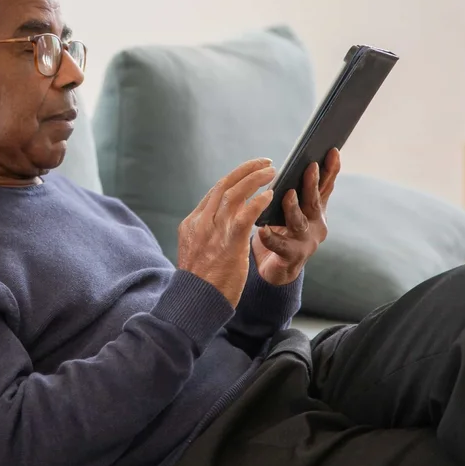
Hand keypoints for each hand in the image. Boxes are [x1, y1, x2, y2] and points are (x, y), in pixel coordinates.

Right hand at [178, 159, 276, 307]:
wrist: (194, 302)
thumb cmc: (200, 282)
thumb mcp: (196, 251)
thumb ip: (208, 234)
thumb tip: (224, 226)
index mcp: (192, 223)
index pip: (214, 193)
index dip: (234, 179)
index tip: (248, 172)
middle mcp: (201, 222)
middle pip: (223, 185)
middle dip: (245, 170)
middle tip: (264, 163)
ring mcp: (213, 231)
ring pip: (234, 193)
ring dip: (255, 179)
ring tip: (272, 171)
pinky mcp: (228, 243)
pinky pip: (245, 214)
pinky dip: (258, 202)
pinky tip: (270, 195)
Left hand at [253, 148, 340, 285]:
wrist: (277, 269)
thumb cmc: (285, 231)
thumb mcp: (296, 209)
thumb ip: (301, 190)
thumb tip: (305, 161)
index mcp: (316, 210)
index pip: (326, 186)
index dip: (330, 169)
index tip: (332, 150)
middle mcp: (316, 225)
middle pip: (313, 201)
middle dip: (312, 184)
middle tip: (310, 166)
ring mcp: (305, 242)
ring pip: (299, 222)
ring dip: (293, 208)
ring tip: (287, 195)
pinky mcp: (291, 257)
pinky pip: (279, 245)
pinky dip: (271, 237)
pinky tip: (262, 229)